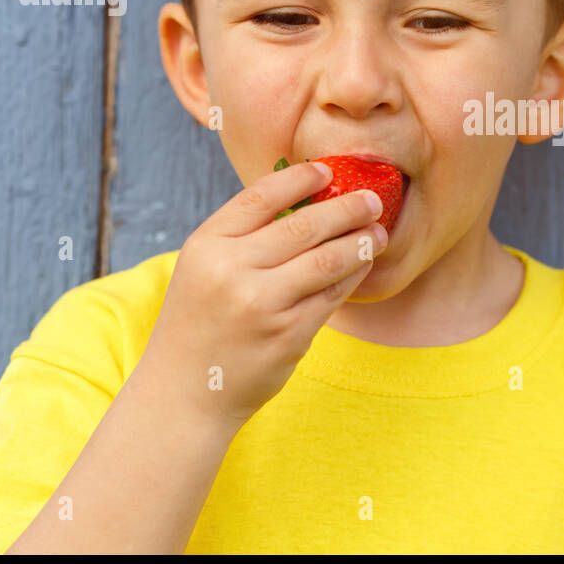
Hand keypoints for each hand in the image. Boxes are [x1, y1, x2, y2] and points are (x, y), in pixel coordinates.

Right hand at [141, 159, 387, 429]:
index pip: (261, 196)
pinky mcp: (288, 335)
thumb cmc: (200, 322)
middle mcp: (231, 271)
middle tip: (372, 200)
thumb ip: (244, 236)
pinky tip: (363, 264)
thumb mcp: (203, 268)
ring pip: (326, 260)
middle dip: (346, 208)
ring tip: (378, 232)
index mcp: (207, 245)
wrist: (184, 392)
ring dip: (360, 241)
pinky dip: (353, 276)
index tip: (328, 171)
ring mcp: (262, 304)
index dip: (300, 178)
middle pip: (303, 225)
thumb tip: (308, 198)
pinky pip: (332, 295)